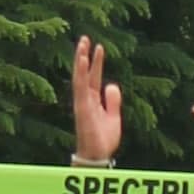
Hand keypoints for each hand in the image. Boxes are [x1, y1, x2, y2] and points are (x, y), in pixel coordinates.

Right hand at [71, 33, 123, 165]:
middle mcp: (85, 99)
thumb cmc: (103, 140)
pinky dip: (80, 72)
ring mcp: (82, 102)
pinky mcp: (82, 106)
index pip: (93, 77)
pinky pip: (80, 86)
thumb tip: (112, 85)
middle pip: (83, 73)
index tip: (99, 47)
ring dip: (80, 59)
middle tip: (85, 38)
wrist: (98, 155)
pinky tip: (81, 59)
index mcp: (92, 101)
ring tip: (82, 43)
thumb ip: (112, 101)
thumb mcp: (113, 117)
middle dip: (84, 56)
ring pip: (79, 76)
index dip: (96, 62)